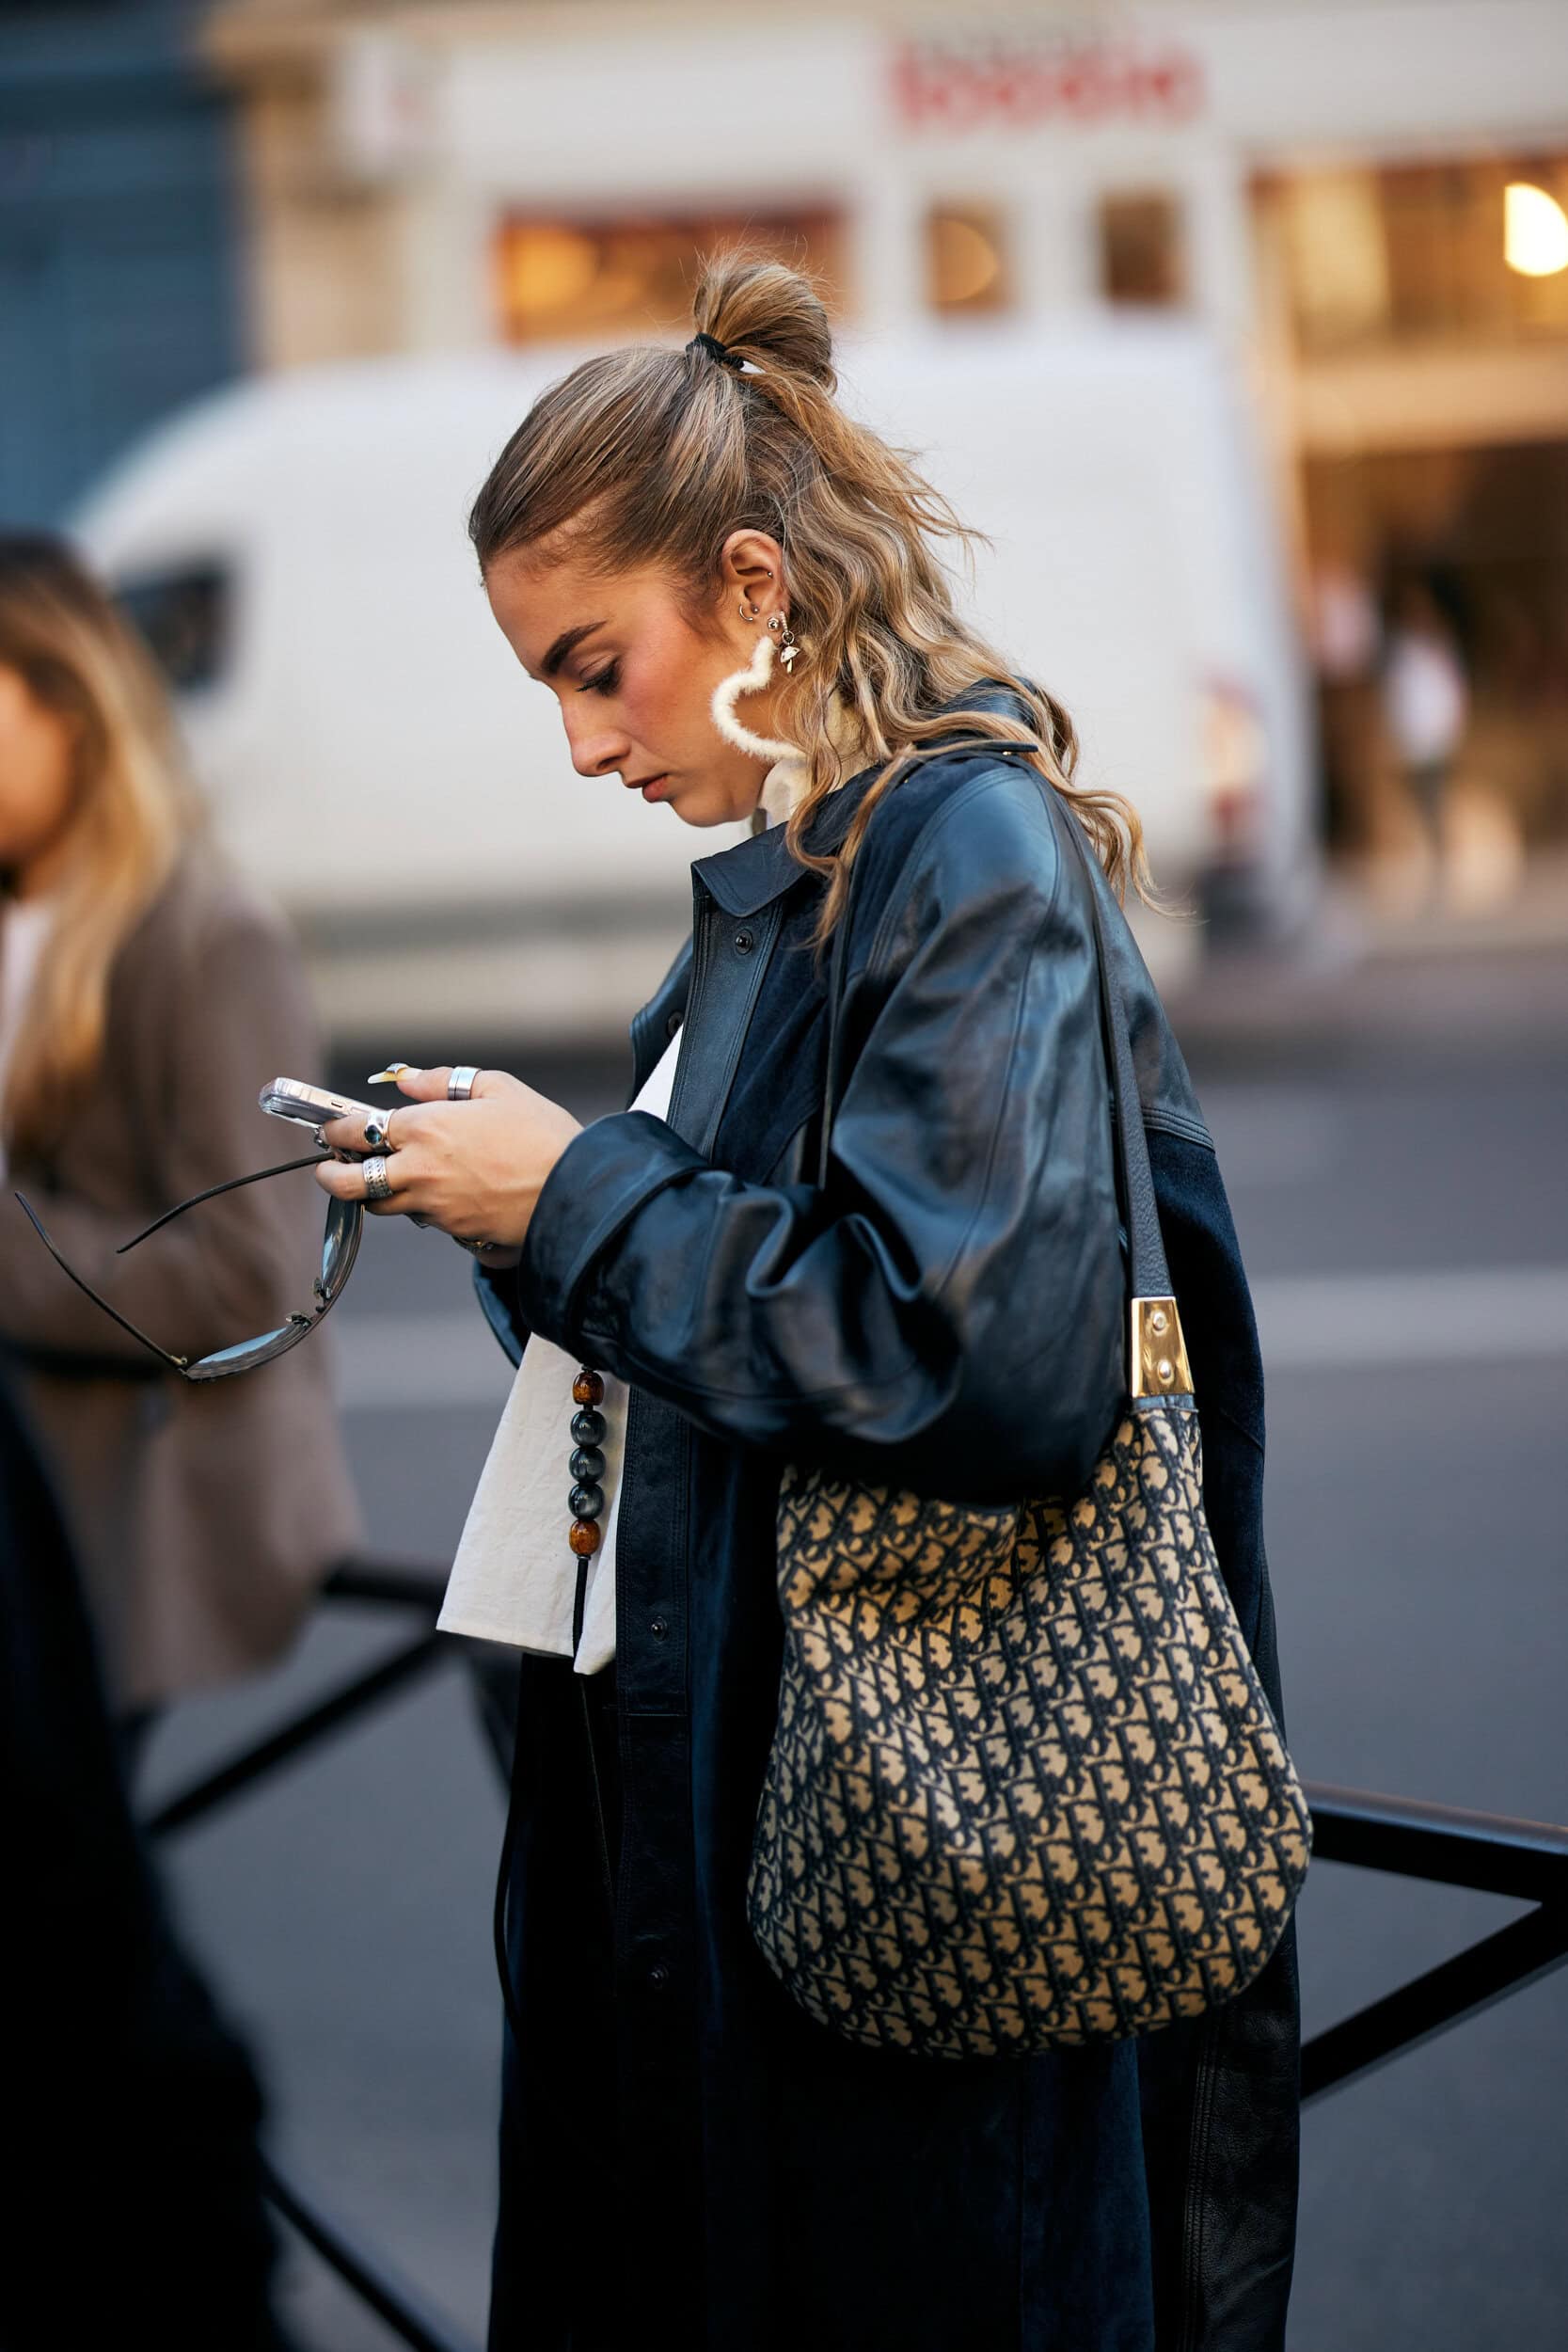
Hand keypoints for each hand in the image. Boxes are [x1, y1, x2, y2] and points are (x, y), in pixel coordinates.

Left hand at [314, 1064, 581, 1260]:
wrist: (576, 1193)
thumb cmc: (544, 1136)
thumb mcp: (498, 1089)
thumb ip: (445, 1082)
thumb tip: (408, 1080)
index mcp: (425, 1128)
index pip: (358, 1130)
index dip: (337, 1131)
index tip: (331, 1130)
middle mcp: (418, 1170)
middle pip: (348, 1182)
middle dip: (329, 1175)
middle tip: (328, 1169)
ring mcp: (433, 1207)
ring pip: (382, 1207)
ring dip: (375, 1194)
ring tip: (382, 1180)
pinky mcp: (454, 1232)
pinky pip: (424, 1222)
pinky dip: (422, 1210)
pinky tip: (439, 1196)